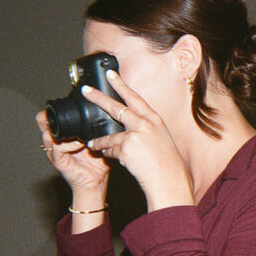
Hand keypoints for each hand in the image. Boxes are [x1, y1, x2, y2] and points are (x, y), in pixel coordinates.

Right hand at [36, 110, 109, 201]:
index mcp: (62, 132)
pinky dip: (69, 144)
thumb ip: (101, 126)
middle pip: (41, 120)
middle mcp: (54, 140)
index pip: (49, 114)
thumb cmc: (97, 162)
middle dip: (52, 116)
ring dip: (63, 129)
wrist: (96, 182)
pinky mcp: (57, 161)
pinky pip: (57, 148)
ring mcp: (53, 150)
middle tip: (67, 116)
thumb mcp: (99, 139)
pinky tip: (80, 144)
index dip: (56, 107)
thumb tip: (113, 109)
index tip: (72, 105)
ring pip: (46, 133)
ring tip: (79, 133)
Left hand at [78, 70, 193, 211]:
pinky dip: (110, 155)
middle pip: (116, 107)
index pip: (135, 98)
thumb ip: (145, 130)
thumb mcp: (160, 140)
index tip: (111, 74)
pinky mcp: (126, 148)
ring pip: (109, 136)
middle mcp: (146, 124)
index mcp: (155, 120)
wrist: (170, 181)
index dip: (122, 85)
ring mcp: (136, 135)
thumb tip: (126, 128)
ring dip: (101, 142)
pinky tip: (115, 160)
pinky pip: (110, 150)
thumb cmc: (167, 164)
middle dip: (98, 97)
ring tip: (94, 145)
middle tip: (85, 90)